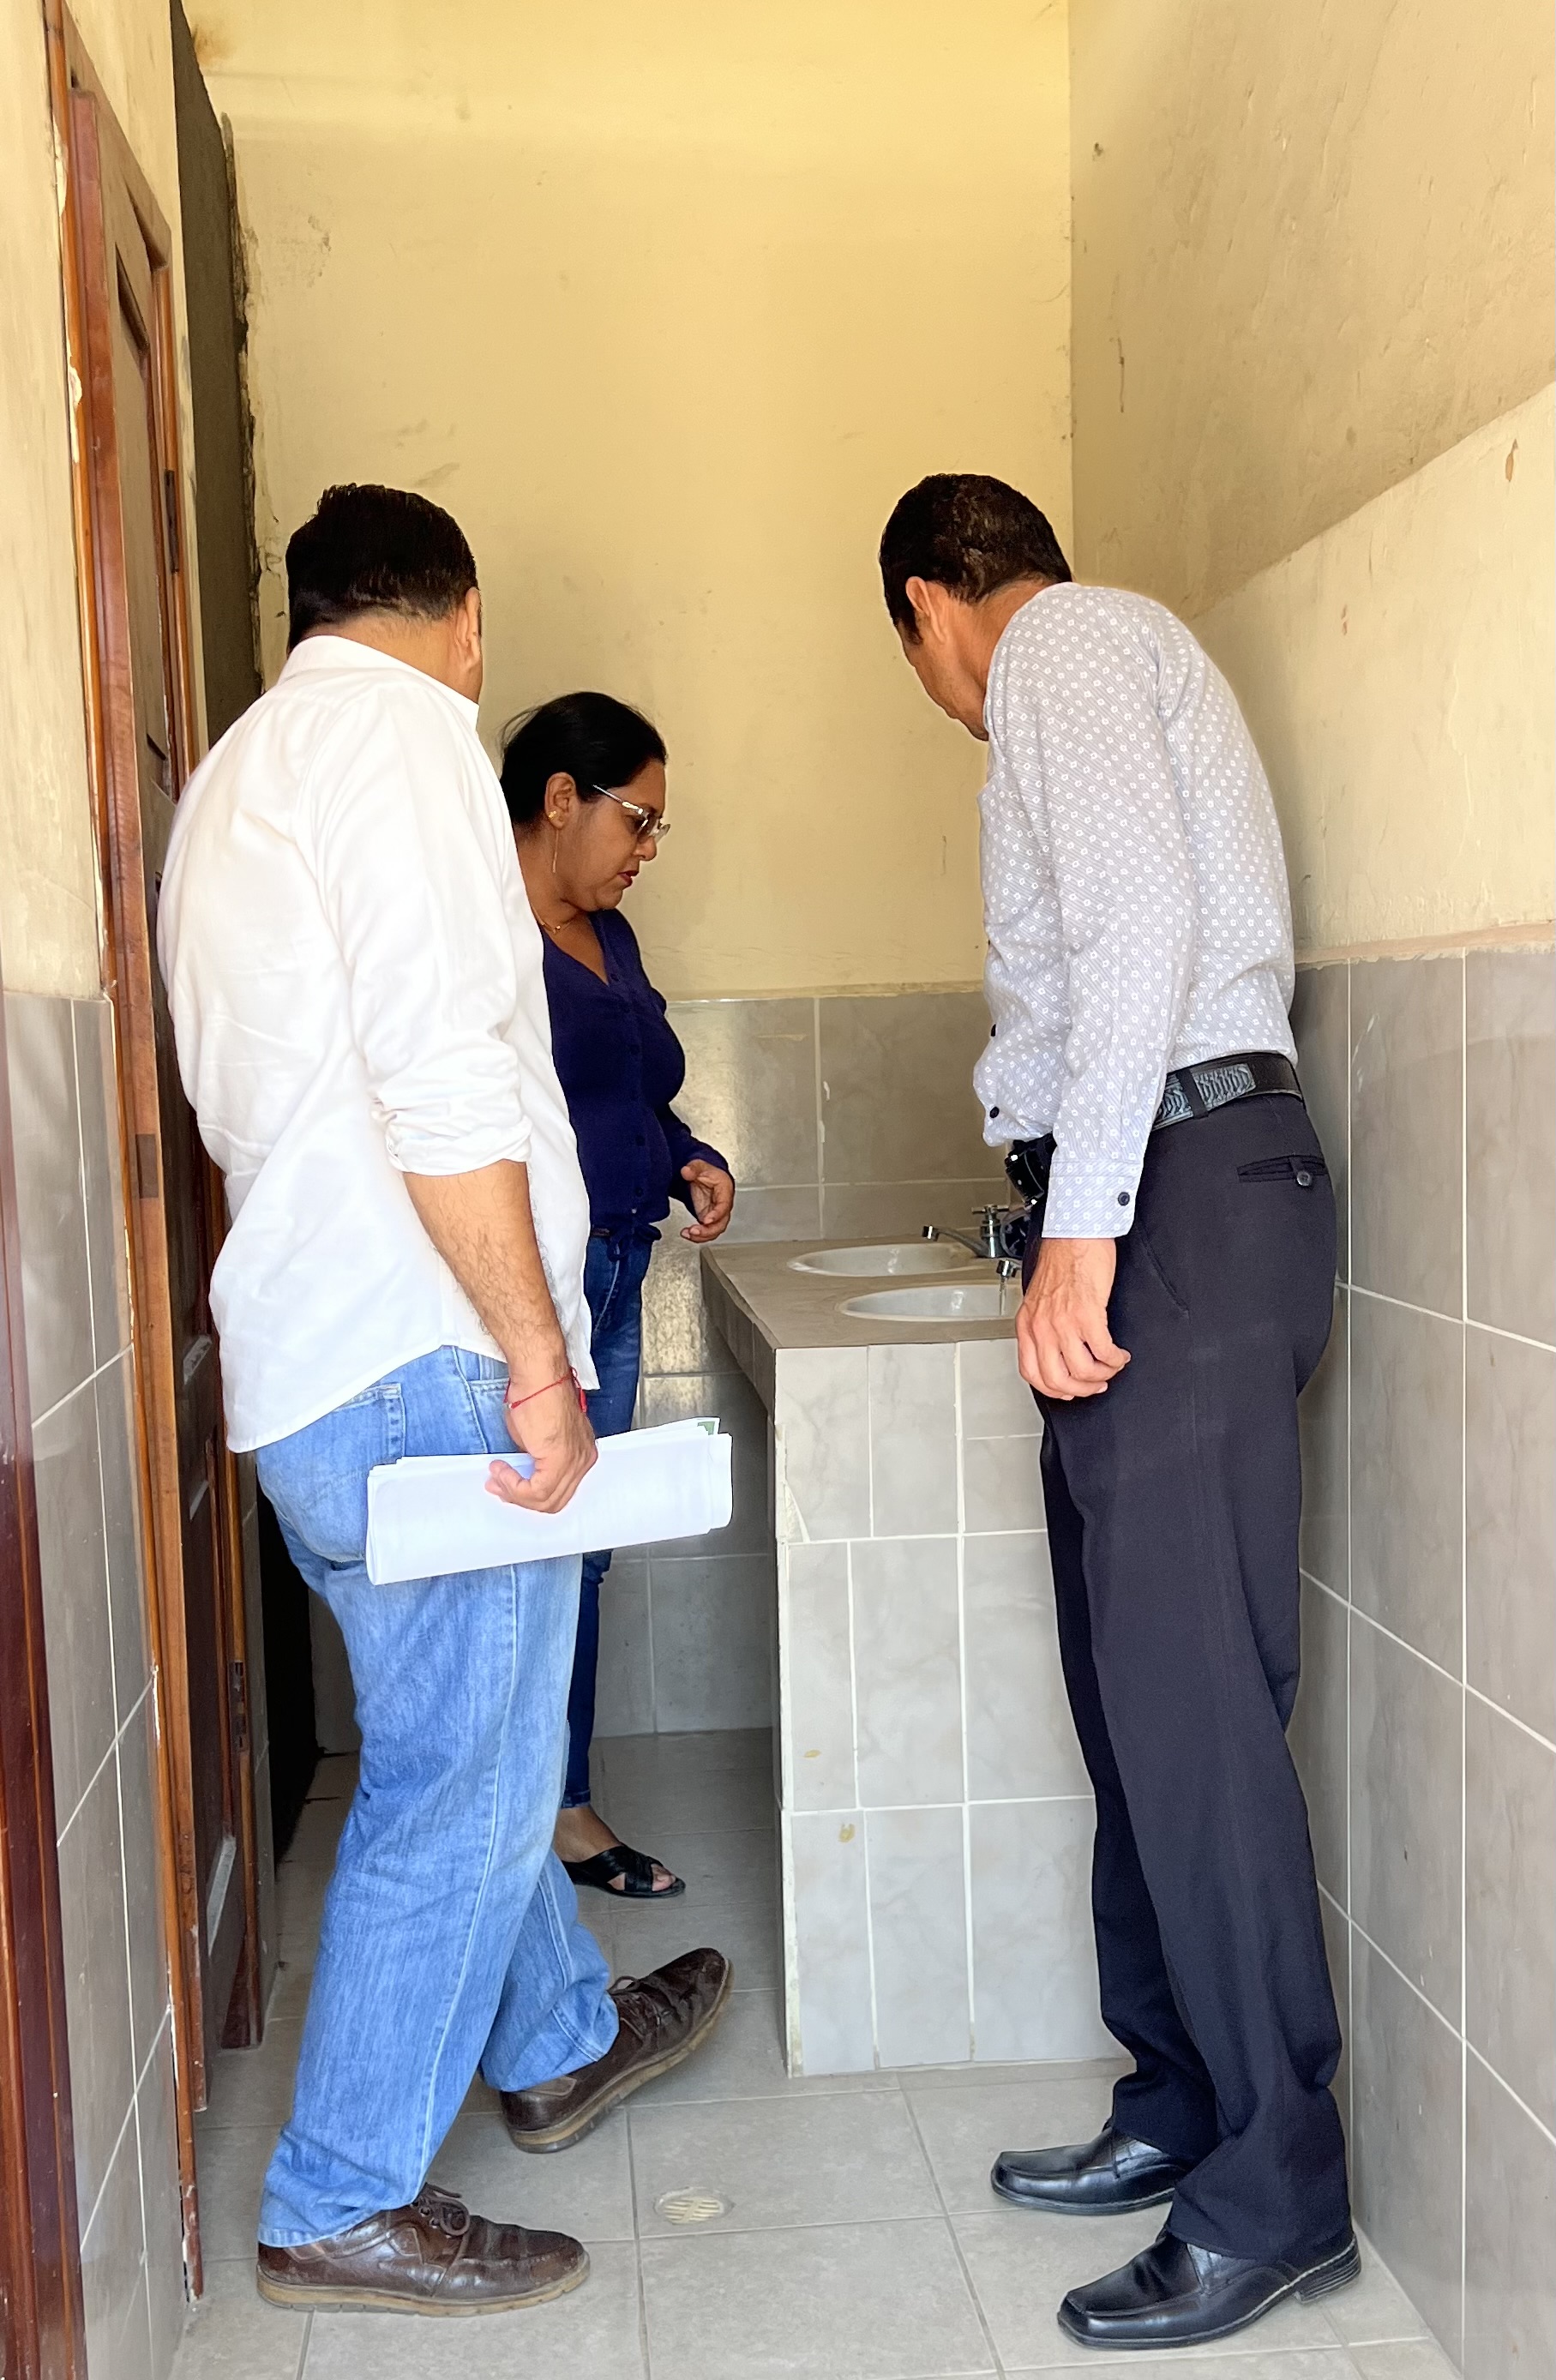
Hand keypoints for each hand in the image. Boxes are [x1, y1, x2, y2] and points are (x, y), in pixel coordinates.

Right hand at [486, 1371, 596, 1512]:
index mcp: (582, 1453)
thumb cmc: (536, 1396)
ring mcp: (575, 1461)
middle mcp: (584, 1459)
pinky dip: (515, 1487)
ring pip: (546, 1499)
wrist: (537, 1379)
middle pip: (555, 1500)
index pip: (560, 1491)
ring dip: (515, 1493)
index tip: (507, 1487)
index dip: (531, 1494)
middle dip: (521, 1498)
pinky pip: (538, 1491)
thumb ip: (534, 1461)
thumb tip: (520, 1475)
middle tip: (497, 1486)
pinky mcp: (561, 1460)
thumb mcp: (535, 1439)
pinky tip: (502, 1472)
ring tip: (497, 1476)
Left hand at [679, 1160, 735, 1242]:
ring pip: (714, 1230)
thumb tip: (686, 1171)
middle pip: (721, 1223)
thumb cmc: (707, 1171)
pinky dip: (697, 1236)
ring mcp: (716, 1213)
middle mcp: (723, 1204)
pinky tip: (686, 1233)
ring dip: (702, 1236)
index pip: (724, 1205)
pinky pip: (707, 1231)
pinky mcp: (708, 1219)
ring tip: (687, 1234)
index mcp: (725, 1190)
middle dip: (708, 1230)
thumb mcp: (699, 1165)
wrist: (704, 1176)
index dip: (717, 1214)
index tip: (706, 1220)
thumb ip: (693, 1168)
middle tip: (693, 1231)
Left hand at [1016, 1236, 1130, 1400]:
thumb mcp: (1040, 1299)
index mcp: (1027, 1324)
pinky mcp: (1087, 1315)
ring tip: (1111, 1366)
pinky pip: (1103, 1352)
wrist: (1075, 1235)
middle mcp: (1041, 1327)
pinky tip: (1119, 1354)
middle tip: (1096, 1383)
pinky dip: (1115, 1360)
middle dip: (1082, 1388)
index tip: (1069, 1389)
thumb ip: (1043, 1326)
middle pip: (1057, 1380)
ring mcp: (1063, 1323)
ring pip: (1082, 1371)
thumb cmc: (1062, 1260)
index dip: (1053, 1389)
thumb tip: (1057, 1352)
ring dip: (1102, 1375)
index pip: (1032, 1373)